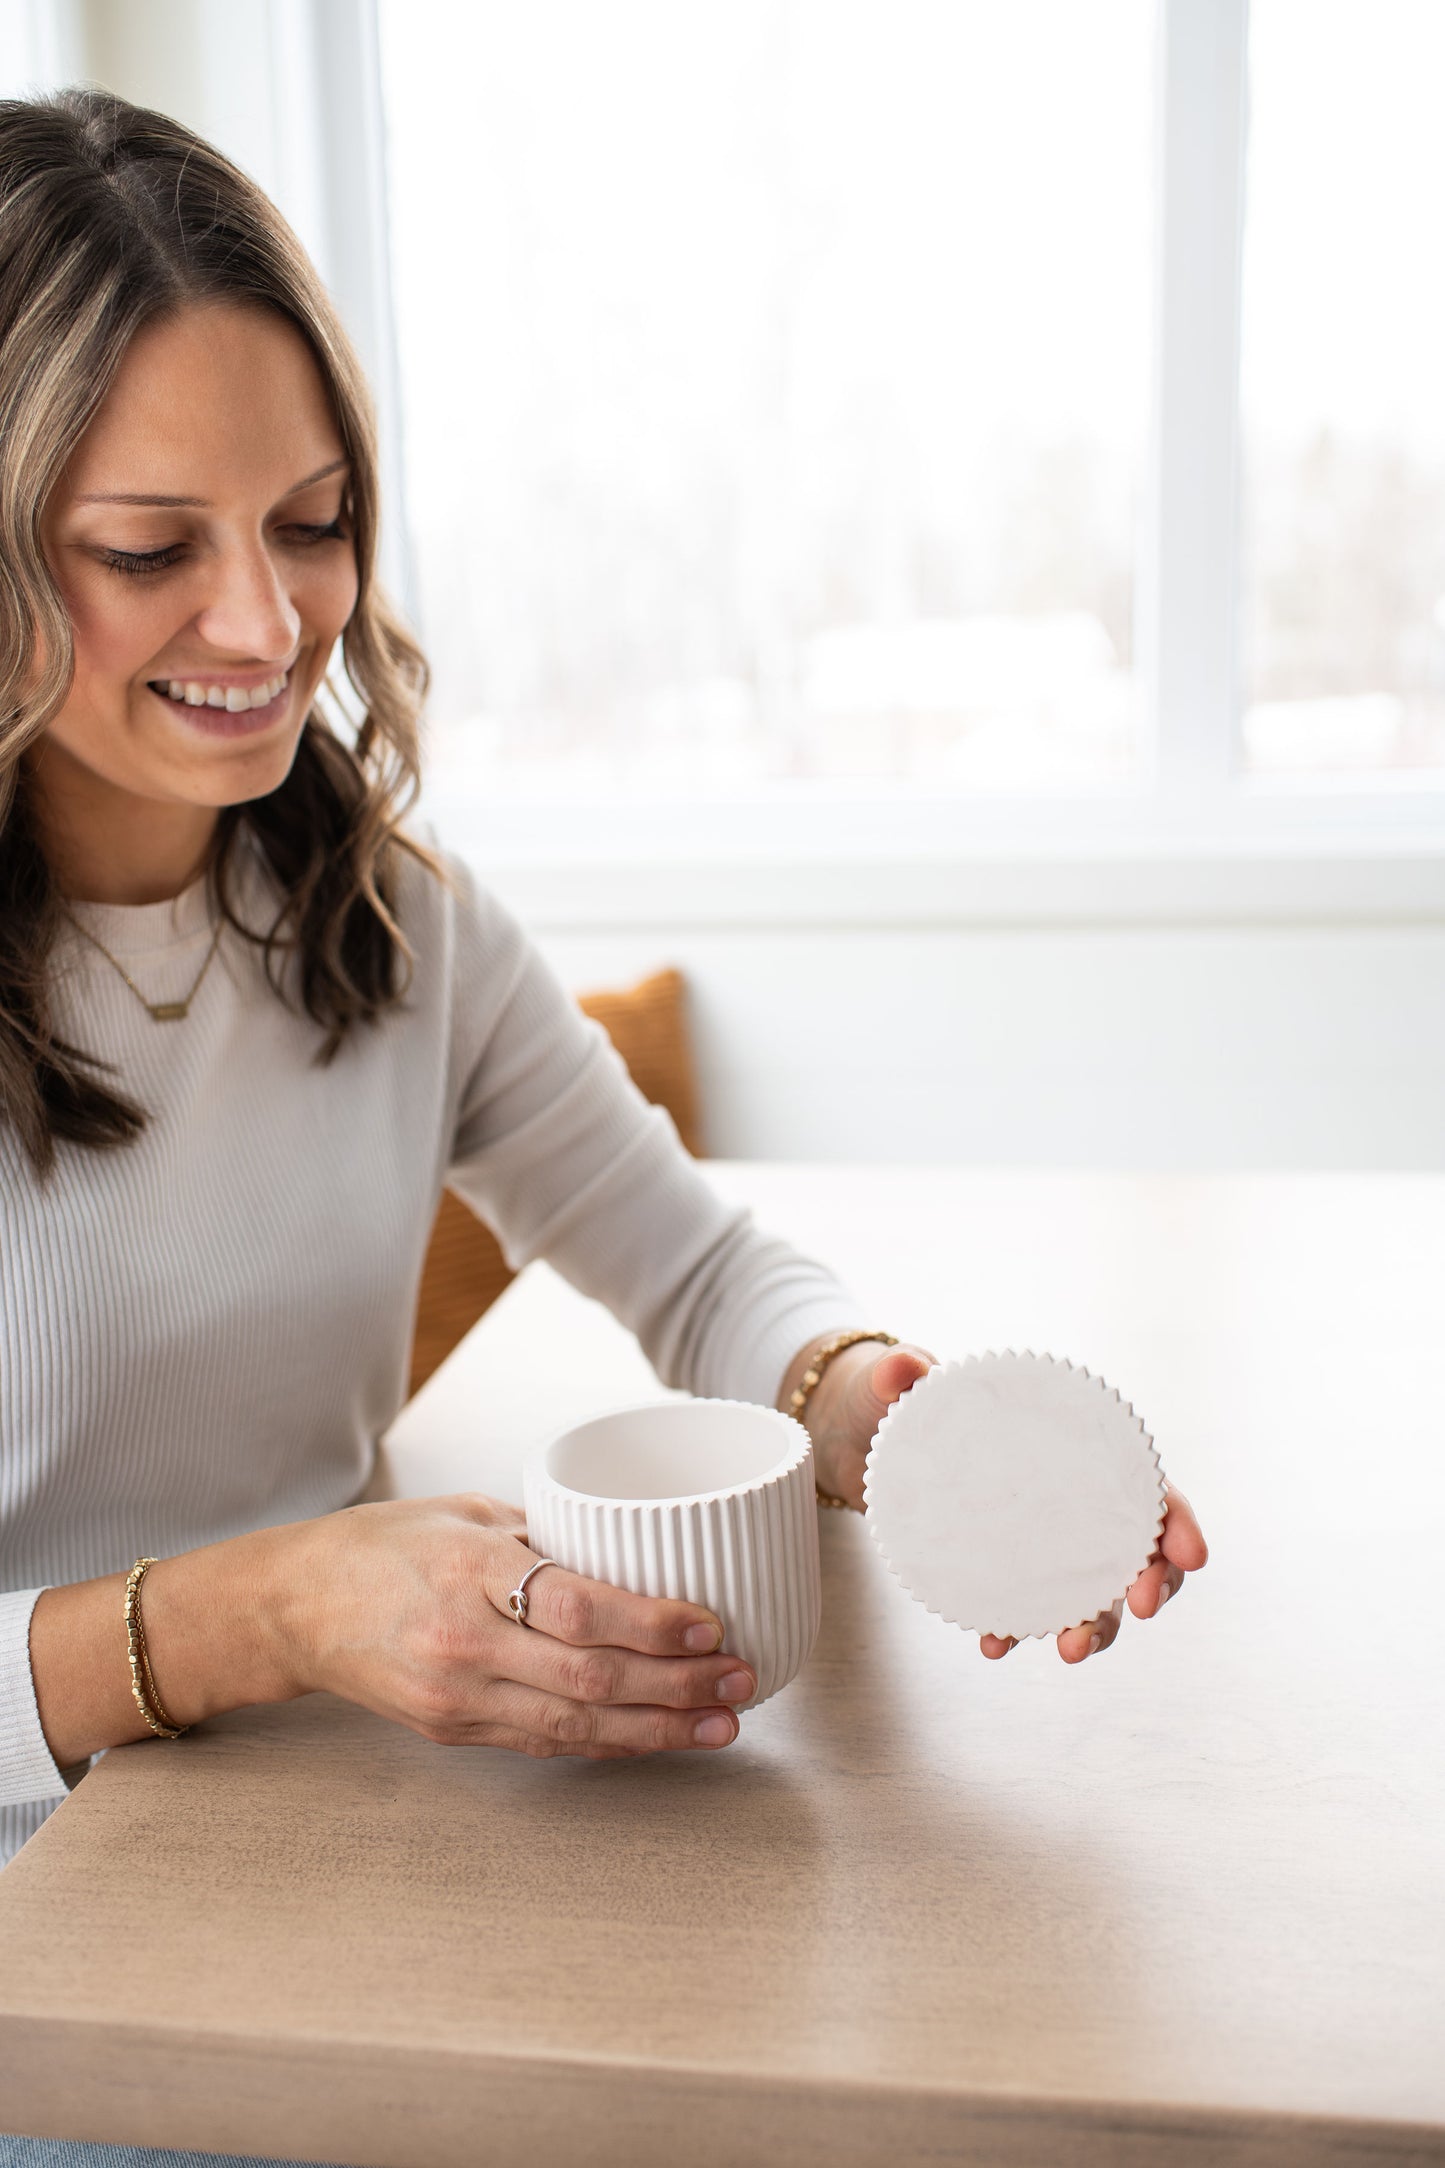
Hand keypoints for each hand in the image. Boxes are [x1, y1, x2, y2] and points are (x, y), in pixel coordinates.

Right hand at [264, 1493, 755, 1757]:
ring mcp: (457, 1697)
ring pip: (575, 1726)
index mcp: (471, 1572)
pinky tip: (657, 1737)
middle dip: (677, 1685)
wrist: (294, 1607)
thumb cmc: (383, 1544)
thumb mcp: (466, 1512)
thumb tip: (635, 1546)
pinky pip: (544, 1742)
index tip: (710, 1625)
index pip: (577, 1607)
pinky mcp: (453, 1730)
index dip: (652, 1625)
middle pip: (590, 1678)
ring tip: (721, 1722)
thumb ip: (545, 1533)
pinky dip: (608, 1743)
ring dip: (658, 1728)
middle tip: (740, 1680)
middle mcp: (464, 1643)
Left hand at [800, 1340, 1209, 1667]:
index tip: (1190, 1555)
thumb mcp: (887, 1383)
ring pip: (1091, 1589)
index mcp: (1066, 1441)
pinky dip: (1018, 1629)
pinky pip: (1025, 1606)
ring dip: (1094, 1624)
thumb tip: (903, 1366)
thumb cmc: (889, 1396)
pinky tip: (994, 1645)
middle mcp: (1064, 1493)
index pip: (1145, 1482)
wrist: (849, 1433)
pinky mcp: (997, 1565)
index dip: (1176, 1520)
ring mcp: (1036, 1535)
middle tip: (1139, 1611)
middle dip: (1151, 1584)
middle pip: (1135, 1546)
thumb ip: (898, 1376)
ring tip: (1069, 1650)